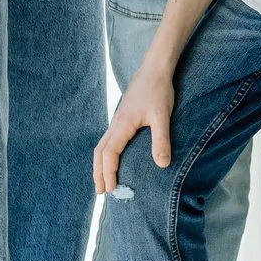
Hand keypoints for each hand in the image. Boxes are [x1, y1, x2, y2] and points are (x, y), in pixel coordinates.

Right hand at [94, 62, 175, 193]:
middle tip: (101, 192)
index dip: (108, 173)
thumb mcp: (162, 116)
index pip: (109, 154)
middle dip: (98, 173)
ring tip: (102, 180)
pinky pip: (108, 140)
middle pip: (99, 152)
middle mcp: (115, 123)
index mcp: (122, 125)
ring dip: (100, 164)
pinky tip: (113, 158)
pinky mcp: (122, 117)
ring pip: (102, 146)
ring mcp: (117, 120)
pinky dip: (106, 154)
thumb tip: (162, 165)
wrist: (154, 68)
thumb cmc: (158, 90)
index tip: (111, 189)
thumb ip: (161, 140)